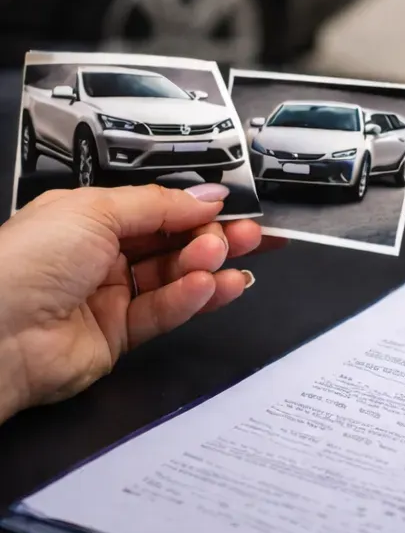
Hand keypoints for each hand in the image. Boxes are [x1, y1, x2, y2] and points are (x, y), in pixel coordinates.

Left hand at [0, 184, 283, 421]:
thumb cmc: (26, 263)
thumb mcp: (95, 211)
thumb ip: (159, 205)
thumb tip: (206, 196)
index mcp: (89, 218)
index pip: (157, 210)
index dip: (195, 209)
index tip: (232, 208)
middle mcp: (100, 256)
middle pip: (172, 244)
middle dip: (213, 238)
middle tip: (249, 235)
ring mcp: (111, 297)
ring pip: (175, 279)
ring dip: (207, 268)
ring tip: (231, 260)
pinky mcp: (121, 336)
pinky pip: (165, 312)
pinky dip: (190, 299)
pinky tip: (211, 286)